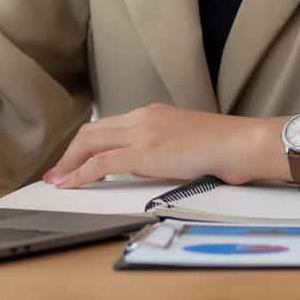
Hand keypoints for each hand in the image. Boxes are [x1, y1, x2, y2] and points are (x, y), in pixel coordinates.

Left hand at [44, 104, 280, 187]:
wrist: (242, 143)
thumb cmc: (225, 147)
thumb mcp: (187, 142)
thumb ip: (165, 148)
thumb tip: (154, 164)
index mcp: (153, 114)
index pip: (109, 125)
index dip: (87, 144)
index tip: (75, 159)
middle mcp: (143, 117)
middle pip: (92, 131)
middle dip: (69, 153)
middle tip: (57, 172)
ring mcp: (142, 133)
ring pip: (90, 142)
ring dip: (69, 163)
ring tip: (58, 180)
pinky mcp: (145, 153)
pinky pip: (102, 164)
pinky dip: (80, 173)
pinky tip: (71, 185)